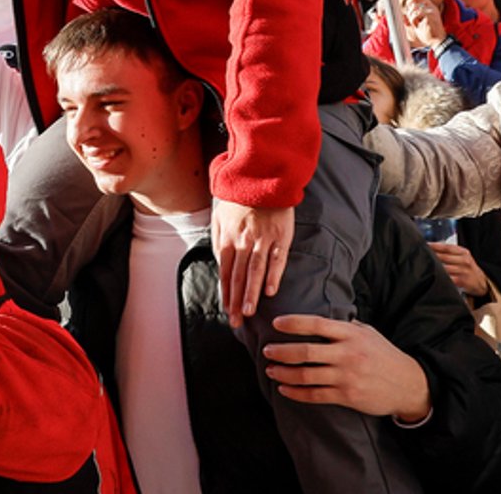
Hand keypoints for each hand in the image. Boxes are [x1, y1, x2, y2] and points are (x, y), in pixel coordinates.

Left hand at [211, 201, 293, 326]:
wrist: (260, 178)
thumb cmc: (238, 199)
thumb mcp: (219, 217)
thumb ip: (219, 241)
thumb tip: (220, 265)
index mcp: (227, 238)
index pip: (225, 273)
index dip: (226, 293)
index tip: (227, 311)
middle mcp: (243, 242)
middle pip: (239, 276)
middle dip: (237, 301)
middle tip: (237, 321)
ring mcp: (263, 239)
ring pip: (255, 271)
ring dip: (252, 293)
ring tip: (249, 312)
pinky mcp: (281, 235)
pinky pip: (277, 259)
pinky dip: (274, 275)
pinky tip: (270, 292)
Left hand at [264, 314, 432, 421]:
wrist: (409, 385)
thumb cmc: (384, 355)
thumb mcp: (368, 333)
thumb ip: (344, 326)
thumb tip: (319, 317)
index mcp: (351, 334)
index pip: (316, 324)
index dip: (293, 323)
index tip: (276, 323)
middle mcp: (347, 354)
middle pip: (306, 351)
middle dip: (281, 351)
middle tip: (266, 350)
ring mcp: (347, 376)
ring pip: (306, 375)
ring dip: (283, 373)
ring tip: (270, 370)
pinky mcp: (347, 396)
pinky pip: (315, 395)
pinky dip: (295, 392)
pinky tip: (284, 389)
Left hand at [402, 0, 446, 49]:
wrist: (437, 41)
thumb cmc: (427, 32)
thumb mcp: (418, 20)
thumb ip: (413, 13)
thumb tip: (403, 9)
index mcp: (429, 7)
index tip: (408, 7)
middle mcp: (431, 7)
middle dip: (410, 5)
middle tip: (411, 16)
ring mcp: (432, 10)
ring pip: (415, 7)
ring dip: (411, 16)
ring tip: (415, 23)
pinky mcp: (431, 16)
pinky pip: (417, 13)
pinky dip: (414, 20)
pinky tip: (417, 26)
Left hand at [427, 241, 488, 296]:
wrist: (482, 282)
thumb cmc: (467, 268)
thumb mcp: (463, 256)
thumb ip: (450, 252)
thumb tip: (430, 247)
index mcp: (463, 252)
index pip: (446, 247)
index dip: (434, 246)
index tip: (424, 245)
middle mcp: (464, 260)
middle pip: (444, 257)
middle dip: (431, 256)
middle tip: (420, 255)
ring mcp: (463, 271)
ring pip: (444, 268)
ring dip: (434, 267)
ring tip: (423, 266)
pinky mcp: (462, 281)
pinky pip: (448, 278)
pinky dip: (440, 276)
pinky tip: (433, 275)